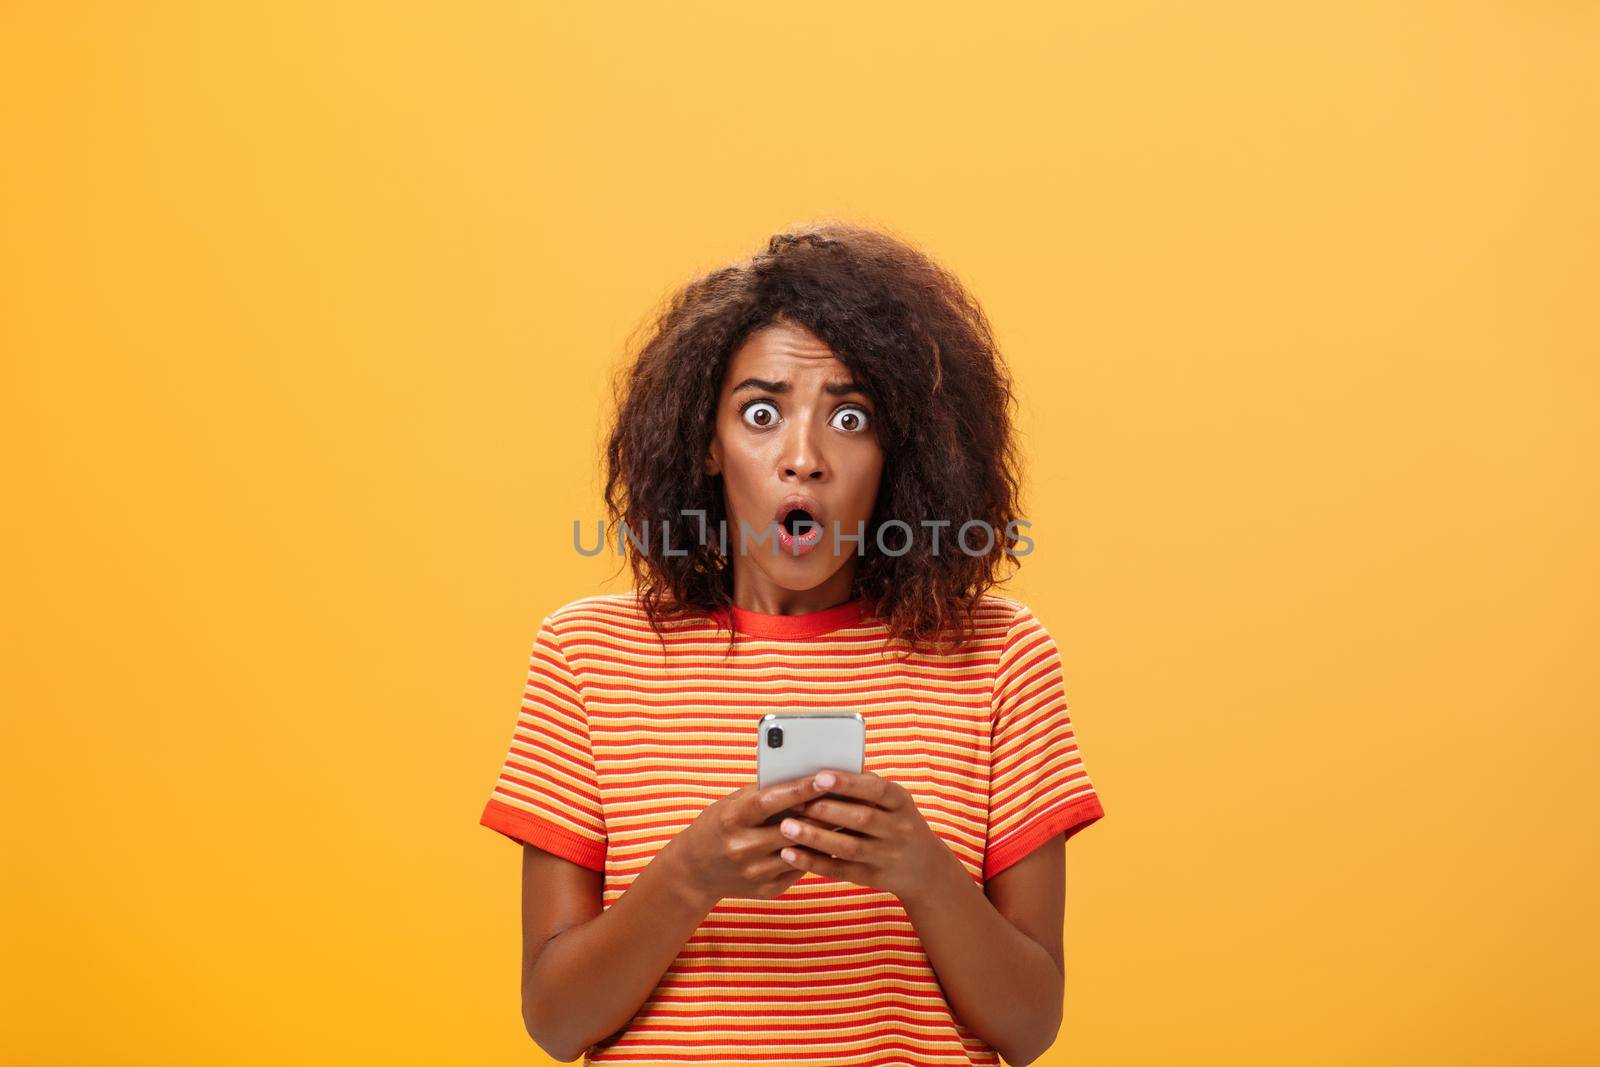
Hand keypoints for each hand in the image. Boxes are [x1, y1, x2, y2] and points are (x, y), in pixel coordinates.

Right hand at [667, 775, 835, 906]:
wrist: (694, 872)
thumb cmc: (718, 826)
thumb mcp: (732, 804)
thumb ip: (763, 793)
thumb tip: (802, 776)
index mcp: (731, 820)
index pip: (770, 802)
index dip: (799, 789)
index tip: (824, 776)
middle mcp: (742, 848)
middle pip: (793, 829)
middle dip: (823, 812)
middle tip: (850, 797)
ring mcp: (755, 873)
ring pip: (802, 852)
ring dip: (826, 835)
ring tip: (848, 819)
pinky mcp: (767, 890)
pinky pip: (800, 870)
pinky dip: (816, 855)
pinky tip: (832, 843)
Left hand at [775, 769, 958, 903]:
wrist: (924, 867)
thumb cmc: (896, 821)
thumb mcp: (893, 801)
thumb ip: (864, 785)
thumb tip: (824, 770)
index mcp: (901, 801)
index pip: (876, 789)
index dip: (848, 783)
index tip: (819, 777)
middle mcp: (898, 829)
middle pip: (861, 819)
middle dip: (825, 811)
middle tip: (793, 803)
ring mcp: (887, 855)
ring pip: (848, 847)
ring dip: (815, 838)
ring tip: (786, 827)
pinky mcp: (873, 877)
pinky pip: (840, 871)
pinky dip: (813, 863)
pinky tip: (790, 855)